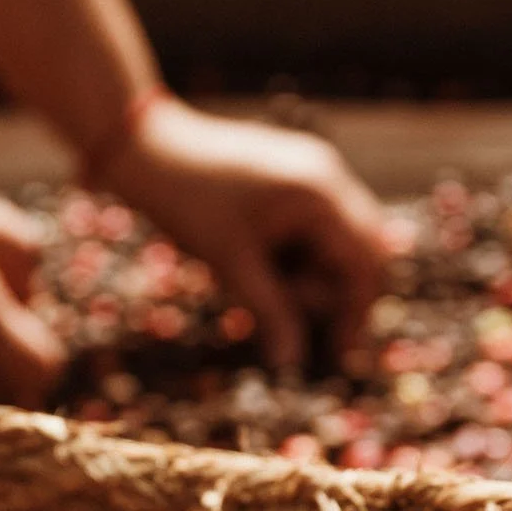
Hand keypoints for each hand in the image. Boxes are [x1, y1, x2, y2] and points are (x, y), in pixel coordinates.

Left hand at [95, 98, 388, 369]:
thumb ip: (270, 312)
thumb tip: (292, 365)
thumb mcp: (231, 264)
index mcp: (319, 195)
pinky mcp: (295, 171)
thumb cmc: (185, 202)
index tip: (338, 352)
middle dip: (344, 292)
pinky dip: (307, 252)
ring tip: (277, 293)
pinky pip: (321, 221)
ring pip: (344, 236)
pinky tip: (272, 268)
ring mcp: (314, 168)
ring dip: (323, 273)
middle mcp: (328, 175)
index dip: (355, 312)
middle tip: (318, 334)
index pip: (364, 263)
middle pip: (366, 247)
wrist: (145, 145)